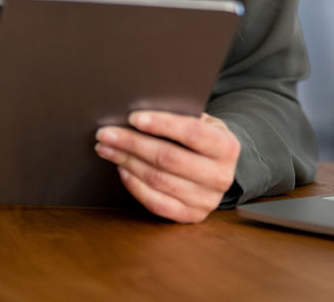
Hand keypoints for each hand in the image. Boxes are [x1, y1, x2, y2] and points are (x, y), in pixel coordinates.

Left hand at [94, 111, 240, 222]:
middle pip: (168, 158)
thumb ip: (181, 117)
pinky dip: (134, 185)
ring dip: (127, 162)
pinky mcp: (191, 216)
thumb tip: (138, 117)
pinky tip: (122, 169)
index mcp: (227, 147)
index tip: (133, 118)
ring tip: (107, 149)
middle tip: (106, 134)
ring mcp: (207, 200)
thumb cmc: (202, 139)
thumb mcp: (202, 122)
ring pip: (157, 180)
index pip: (192, 132)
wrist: (218, 168)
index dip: (161, 124)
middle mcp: (220, 176)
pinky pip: (156, 203)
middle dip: (132, 144)